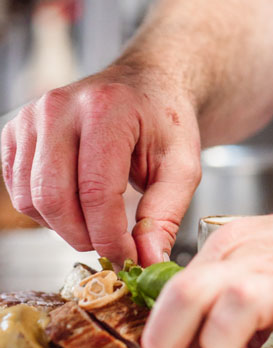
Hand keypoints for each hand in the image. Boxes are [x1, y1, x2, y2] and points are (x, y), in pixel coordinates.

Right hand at [1, 64, 201, 265]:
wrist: (145, 85)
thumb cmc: (163, 122)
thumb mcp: (182, 165)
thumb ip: (165, 215)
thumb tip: (148, 263)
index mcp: (106, 109)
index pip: (95, 190)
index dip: (109, 235)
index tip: (127, 257)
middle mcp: (60, 107)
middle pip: (54, 197)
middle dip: (84, 235)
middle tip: (112, 244)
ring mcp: (32, 117)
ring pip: (31, 199)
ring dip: (64, 226)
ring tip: (97, 220)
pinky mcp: (15, 132)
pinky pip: (18, 190)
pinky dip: (46, 211)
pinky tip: (76, 202)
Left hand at [142, 187, 272, 347]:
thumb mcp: (266, 256)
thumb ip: (224, 292)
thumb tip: (182, 344)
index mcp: (236, 248)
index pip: (172, 292)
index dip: (164, 337)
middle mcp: (261, 260)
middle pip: (188, 294)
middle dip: (180, 345)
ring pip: (235, 305)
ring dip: (230, 345)